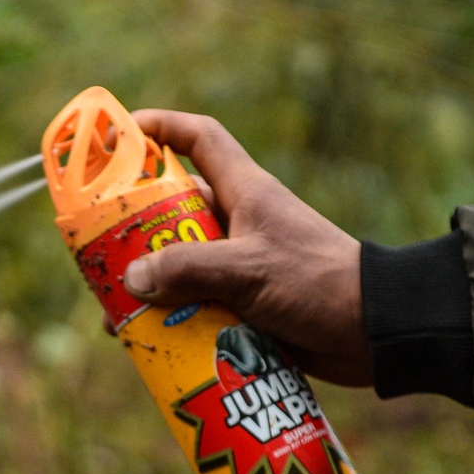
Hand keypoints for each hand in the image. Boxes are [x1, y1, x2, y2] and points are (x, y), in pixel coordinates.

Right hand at [123, 110, 369, 385]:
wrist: (377, 332)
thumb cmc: (318, 284)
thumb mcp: (247, 271)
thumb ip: (186, 270)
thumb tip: (132, 280)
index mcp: (245, 192)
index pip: (199, 138)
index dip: (159, 128)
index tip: (118, 135)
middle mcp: (240, 223)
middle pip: (172, 211)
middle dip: (133, 231)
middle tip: (97, 252)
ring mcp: (243, 265)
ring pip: (179, 267)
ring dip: (148, 289)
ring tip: (115, 316)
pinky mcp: (248, 306)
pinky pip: (196, 307)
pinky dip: (172, 323)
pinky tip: (149, 345)